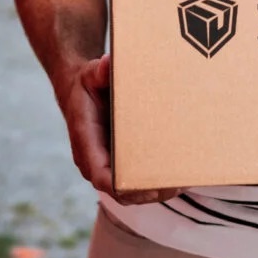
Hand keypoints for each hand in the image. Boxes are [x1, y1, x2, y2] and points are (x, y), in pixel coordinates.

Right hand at [53, 55, 182, 205]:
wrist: (76, 89)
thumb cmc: (86, 83)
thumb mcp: (90, 73)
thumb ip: (99, 70)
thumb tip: (107, 64)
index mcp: (85, 140)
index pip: (99, 175)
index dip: (122, 186)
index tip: (146, 187)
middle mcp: (92, 158)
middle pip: (118, 191)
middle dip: (146, 193)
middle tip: (175, 186)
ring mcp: (103, 163)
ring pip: (127, 191)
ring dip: (152, 192)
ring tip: (181, 184)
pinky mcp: (114, 162)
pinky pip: (131, 182)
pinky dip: (151, 184)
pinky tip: (175, 177)